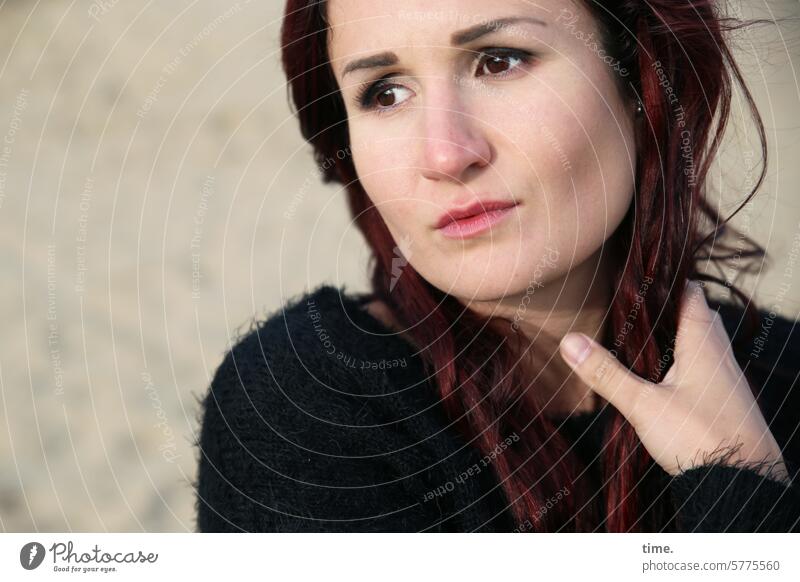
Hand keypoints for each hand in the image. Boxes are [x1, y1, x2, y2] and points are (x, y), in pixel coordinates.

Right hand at [558, 279, 789, 482]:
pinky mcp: (723, 402)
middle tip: (630, 306)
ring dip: (672, 338)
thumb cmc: (700, 437)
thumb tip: (569, 341)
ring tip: (637, 337)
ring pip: (698, 345)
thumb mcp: (643, 405)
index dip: (665, 280)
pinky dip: (679, 364)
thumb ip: (606, 373)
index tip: (637, 275)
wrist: (743, 486)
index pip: (689, 293)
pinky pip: (701, 370)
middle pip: (693, 317)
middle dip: (664, 309)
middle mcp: (719, 354)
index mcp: (703, 342)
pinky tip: (658, 377)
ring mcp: (724, 380)